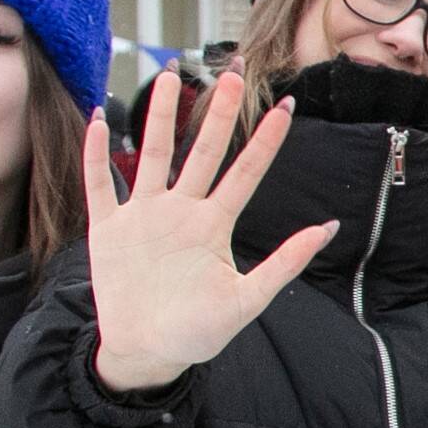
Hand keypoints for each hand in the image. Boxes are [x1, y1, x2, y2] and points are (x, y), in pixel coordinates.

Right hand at [83, 72, 336, 393]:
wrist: (147, 353)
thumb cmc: (198, 332)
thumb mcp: (248, 300)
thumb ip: (285, 263)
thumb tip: (328, 228)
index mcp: (215, 224)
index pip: (246, 173)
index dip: (265, 141)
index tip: (287, 106)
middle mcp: (182, 211)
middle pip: (202, 151)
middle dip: (217, 113)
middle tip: (233, 73)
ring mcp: (144, 215)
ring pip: (153, 155)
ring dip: (160, 118)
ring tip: (169, 77)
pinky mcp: (109, 229)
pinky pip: (101, 184)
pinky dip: (98, 154)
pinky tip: (100, 120)